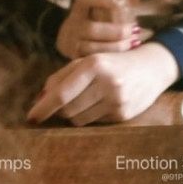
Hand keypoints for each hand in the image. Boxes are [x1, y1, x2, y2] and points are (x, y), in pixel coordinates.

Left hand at [27, 43, 179, 125]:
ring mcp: (117, 101)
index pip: (63, 93)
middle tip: (60, 103)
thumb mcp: (90, 60)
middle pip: (68, 109)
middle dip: (59, 109)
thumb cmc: (114, 62)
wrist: (152, 67)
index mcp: (95, 64)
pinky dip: (90, 116)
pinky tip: (99, 104)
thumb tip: (41, 97)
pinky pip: (94, 123)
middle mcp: (107, 83)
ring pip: (79, 119)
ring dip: (73, 114)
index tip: (31, 117)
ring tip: (83, 100)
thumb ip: (63, 75)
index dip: (44, 107)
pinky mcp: (124, 116)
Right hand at [55, 0, 150, 58]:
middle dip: (116, 31)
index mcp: (78, 8)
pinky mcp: (75, 60)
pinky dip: (111, 59)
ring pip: (92, 49)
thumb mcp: (113, 9)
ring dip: (116, 47)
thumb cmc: (105, 20)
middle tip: (135, 30)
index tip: (123, 1)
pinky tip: (126, 55)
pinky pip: (92, 62)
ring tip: (134, 42)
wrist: (84, 41)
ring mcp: (70, 44)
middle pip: (90, 29)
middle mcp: (71, 25)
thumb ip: (126, 1)